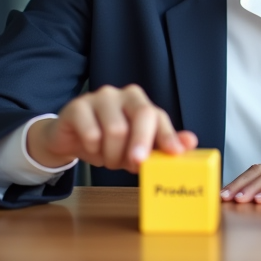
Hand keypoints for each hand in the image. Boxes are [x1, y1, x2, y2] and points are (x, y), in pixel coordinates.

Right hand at [26, 84, 197, 173]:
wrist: (70, 139)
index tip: (174, 153)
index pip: (158, 117)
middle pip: (142, 115)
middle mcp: (124, 95)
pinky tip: (91, 149)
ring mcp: (100, 97)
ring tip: (109, 159)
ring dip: (113, 154)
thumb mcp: (136, 147)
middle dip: (142, 143)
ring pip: (116, 129)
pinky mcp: (77, 106)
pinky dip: (93, 149)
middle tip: (136, 164)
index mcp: (141, 103)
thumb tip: (190, 142)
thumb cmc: (109, 143)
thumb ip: (161, 145)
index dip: (167, 136)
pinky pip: (91, 133)